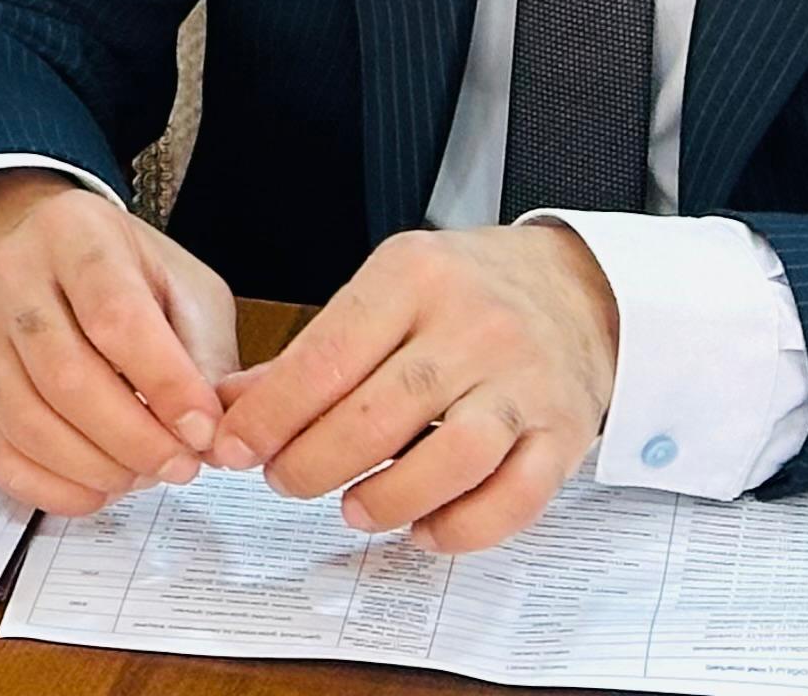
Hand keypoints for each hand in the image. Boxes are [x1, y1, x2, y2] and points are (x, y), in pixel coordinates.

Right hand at [0, 169, 239, 514]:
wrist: (41, 252)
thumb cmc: (125, 273)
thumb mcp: (183, 287)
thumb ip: (204, 357)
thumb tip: (212, 440)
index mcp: (75, 235)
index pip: (115, 316)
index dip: (166, 385)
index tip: (205, 430)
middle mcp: (12, 275)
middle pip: (65, 375)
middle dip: (134, 438)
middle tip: (181, 465)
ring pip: (27, 420)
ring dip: (96, 468)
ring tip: (142, 473)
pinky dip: (53, 489)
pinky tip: (98, 487)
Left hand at [210, 223, 618, 552]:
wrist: (577, 287)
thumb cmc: (466, 291)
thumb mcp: (386, 289)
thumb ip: (312, 352)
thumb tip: (230, 406)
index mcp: (413, 278)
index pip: (327, 356)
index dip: (272, 414)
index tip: (235, 447)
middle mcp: (473, 327)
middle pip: (379, 414)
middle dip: (314, 461)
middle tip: (284, 481)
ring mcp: (524, 383)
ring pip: (450, 459)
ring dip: (387, 498)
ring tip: (349, 509)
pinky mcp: (565, 433)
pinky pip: (515, 497)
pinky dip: (462, 527)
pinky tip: (422, 529)